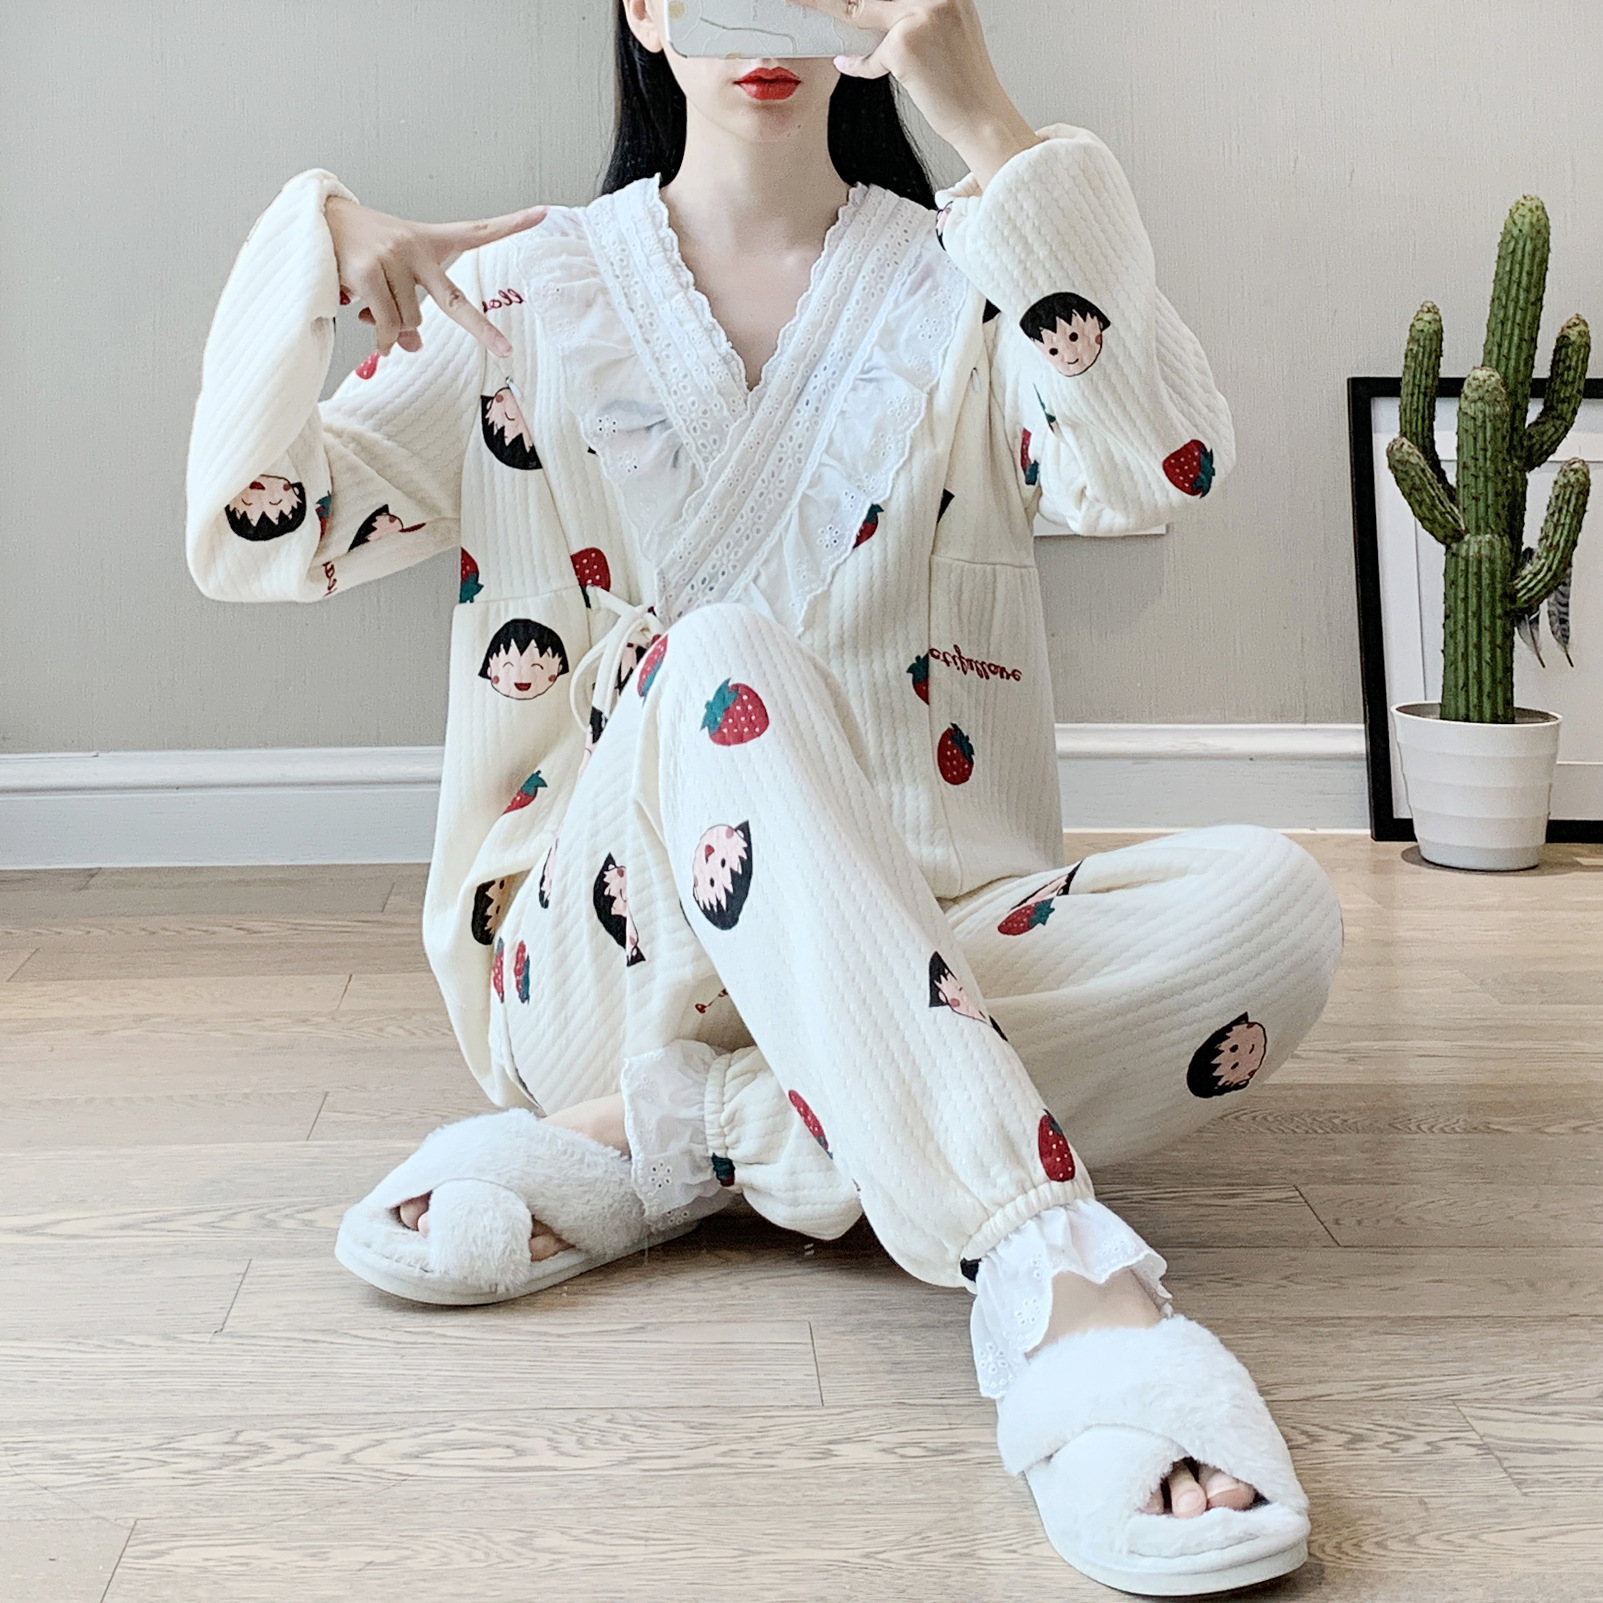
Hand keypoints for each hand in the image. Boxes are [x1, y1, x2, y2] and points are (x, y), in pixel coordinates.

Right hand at [323, 195, 547, 359]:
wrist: (316, 221)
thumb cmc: (362, 248)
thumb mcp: (393, 274)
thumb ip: (408, 309)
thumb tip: (410, 346)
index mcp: (430, 240)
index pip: (478, 231)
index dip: (512, 224)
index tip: (544, 213)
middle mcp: (415, 247)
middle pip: (454, 300)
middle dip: (482, 329)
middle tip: (504, 350)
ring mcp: (391, 259)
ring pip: (409, 322)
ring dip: (394, 330)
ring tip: (374, 315)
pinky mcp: (366, 272)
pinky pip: (384, 324)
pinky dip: (381, 338)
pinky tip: (370, 330)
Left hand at [791, 0, 1037, 183]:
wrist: (983, 120)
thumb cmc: (965, 86)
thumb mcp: (947, 36)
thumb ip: (915, 16)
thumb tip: (876, 13)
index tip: (842, 0)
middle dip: (840, 2)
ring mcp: (922, 18)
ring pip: (864, 11)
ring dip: (833, 13)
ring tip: (809, 6)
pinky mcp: (905, 47)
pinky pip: (869, 53)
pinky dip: (860, 64)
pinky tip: (849, 63)